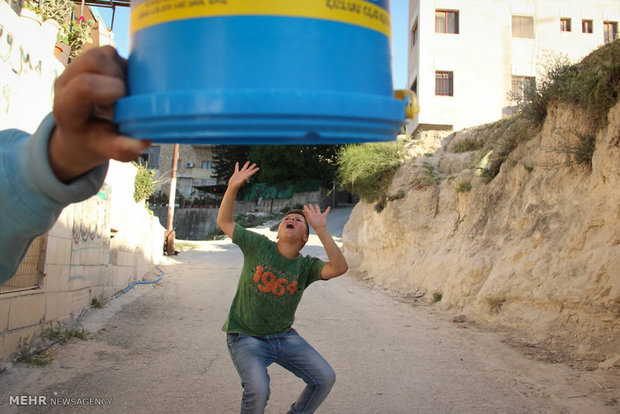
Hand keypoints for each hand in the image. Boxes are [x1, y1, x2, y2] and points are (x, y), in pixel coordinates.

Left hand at [48, 46, 150, 181]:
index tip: (125, 104)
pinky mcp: (90, 59)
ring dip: (121, 70)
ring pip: (102, 53)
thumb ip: (119, 148)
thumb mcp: (103, 150)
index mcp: (66, 106)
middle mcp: (66, 80)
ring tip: (126, 91)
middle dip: (118, 76)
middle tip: (127, 97)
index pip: (85, 86)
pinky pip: (109, 52)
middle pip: (94, 61)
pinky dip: (122, 66)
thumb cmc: (92, 141)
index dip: (112, 90)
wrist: (80, 131)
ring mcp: (76, 66)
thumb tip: (143, 142)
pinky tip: (125, 84)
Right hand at [228, 161, 258, 188]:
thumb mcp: (240, 183)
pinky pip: (237, 168)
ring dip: (246, 165)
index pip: (251, 172)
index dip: (255, 170)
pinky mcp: (236, 173)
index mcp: (246, 176)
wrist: (233, 186)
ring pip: (244, 168)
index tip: (258, 168)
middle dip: (252, 167)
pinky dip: (237, 165)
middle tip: (255, 164)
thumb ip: (243, 180)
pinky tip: (237, 162)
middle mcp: (244, 174)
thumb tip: (245, 178)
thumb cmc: (236, 185)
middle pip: (249, 169)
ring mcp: (240, 174)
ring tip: (248, 161)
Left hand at [303, 204, 330, 230]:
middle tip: (310, 204)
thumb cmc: (314, 225)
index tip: (304, 205)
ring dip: (317, 207)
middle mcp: (314, 215)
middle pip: (312, 210)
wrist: (320, 228)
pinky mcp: (323, 216)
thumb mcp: (310, 219)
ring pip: (318, 210)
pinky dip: (328, 209)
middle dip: (311, 207)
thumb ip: (307, 214)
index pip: (308, 211)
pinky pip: (326, 212)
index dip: (306, 208)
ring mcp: (319, 215)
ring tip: (316, 204)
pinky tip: (329, 207)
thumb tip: (304, 210)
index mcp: (311, 216)